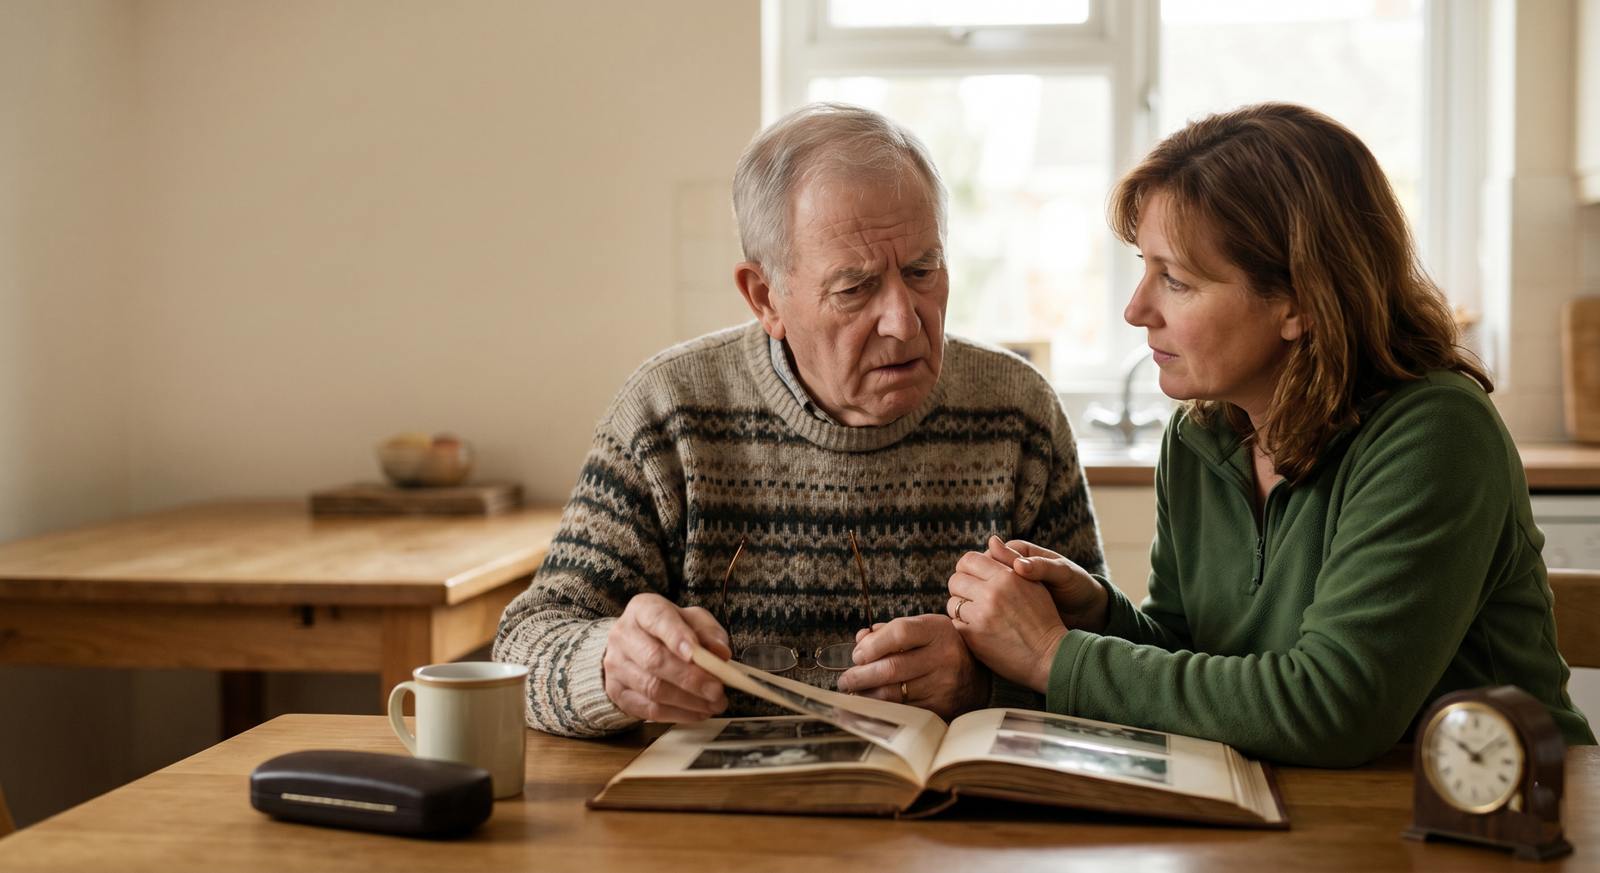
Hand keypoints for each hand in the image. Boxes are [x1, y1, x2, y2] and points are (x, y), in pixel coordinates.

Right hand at [603, 593, 732, 721]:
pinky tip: (698, 712)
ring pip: (652, 688)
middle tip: (717, 689)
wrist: (637, 647)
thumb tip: (721, 653)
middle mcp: (623, 635)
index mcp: (643, 609)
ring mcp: (615, 665)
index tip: (695, 653)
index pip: (657, 619)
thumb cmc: (671, 631)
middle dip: (690, 678)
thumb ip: (709, 633)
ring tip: (714, 703)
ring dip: (688, 700)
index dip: (676, 636)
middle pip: (654, 659)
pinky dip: (678, 714)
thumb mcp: (694, 621)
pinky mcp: (617, 692)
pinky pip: (648, 709)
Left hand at [835, 614, 989, 719]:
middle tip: (845, 681)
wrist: (977, 675)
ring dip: (867, 696)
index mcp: (937, 631)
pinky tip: (871, 706)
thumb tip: (860, 640)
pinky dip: (883, 710)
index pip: (900, 633)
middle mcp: (944, 657)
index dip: (873, 645)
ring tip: (854, 693)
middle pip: (892, 668)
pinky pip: (905, 712)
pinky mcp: (943, 708)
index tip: (857, 655)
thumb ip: (889, 632)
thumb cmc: (940, 648)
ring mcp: (944, 685)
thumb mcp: (921, 630)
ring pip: (895, 694)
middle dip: (861, 676)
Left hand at [947, 538, 1079, 693]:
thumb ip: (1010, 560)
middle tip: (972, 598)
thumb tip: (991, 540)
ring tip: (976, 616)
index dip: (968, 569)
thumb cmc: (1044, 619)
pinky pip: (954, 625)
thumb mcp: (1034, 584)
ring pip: (952, 603)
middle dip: (961, 588)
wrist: (1050, 656)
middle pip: (955, 580)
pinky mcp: (973, 638)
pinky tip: (977, 632)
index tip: (973, 579)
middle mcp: (991, 593)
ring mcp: (980, 616)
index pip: (969, 560)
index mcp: (1006, 576)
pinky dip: (962, 628)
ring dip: (960, 609)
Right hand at [984, 537, 1107, 632]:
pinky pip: (992, 605)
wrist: (1086, 609)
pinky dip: (989, 612)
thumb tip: (1017, 565)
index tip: (987, 586)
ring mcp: (1008, 587)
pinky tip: (990, 623)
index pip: (989, 556)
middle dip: (978, 586)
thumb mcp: (1062, 574)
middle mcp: (1009, 567)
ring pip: (984, 590)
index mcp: (1019, 553)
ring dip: (981, 601)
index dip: (983, 570)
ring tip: (985, 615)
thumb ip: (1040, 567)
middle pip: (980, 573)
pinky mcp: (1010, 605)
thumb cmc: (1078, 586)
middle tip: (982, 603)